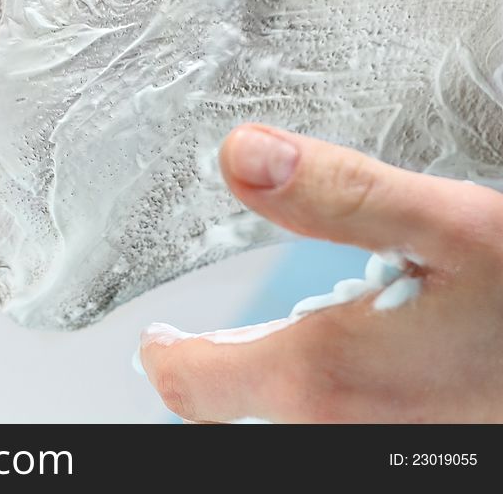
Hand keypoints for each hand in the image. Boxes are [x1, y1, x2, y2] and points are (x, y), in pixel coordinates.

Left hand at [139, 124, 502, 421]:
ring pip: (295, 421)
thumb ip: (338, 192)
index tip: (156, 341)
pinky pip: (347, 427)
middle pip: (240, 412)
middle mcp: (346, 433)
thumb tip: (241, 154)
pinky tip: (372, 357)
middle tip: (204, 340)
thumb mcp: (449, 227)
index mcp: (326, 377)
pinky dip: (333, 394)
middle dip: (218, 372)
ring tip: (290, 334)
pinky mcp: (423, 447)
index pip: (194, 386)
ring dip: (275, 384)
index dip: (166, 359)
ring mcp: (385, 450)